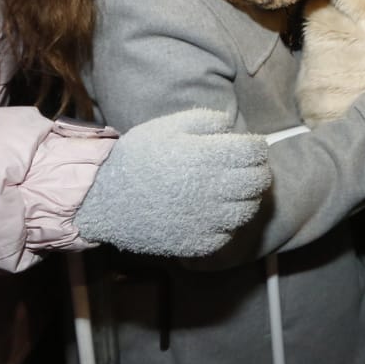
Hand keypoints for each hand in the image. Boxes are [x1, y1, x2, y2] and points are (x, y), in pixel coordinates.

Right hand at [75, 108, 271, 256]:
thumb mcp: (170, 125)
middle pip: (260, 182)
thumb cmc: (137, 156)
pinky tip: (214, 214)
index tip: (250, 147)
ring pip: (249, 210)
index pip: (256, 152)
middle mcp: (215, 189)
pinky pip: (228, 235)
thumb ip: (207, 120)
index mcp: (210, 157)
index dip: (256, 147)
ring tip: (233, 192)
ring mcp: (208, 219)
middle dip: (258, 171)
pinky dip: (227, 224)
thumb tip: (232, 127)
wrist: (104, 198)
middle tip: (245, 169)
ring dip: (247, 198)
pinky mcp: (198, 243)